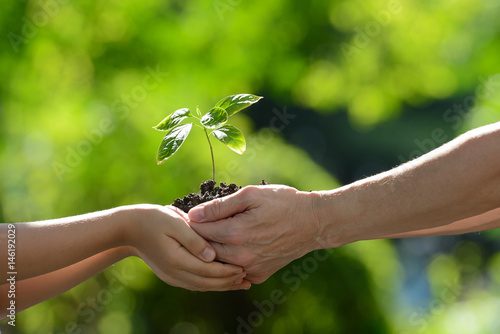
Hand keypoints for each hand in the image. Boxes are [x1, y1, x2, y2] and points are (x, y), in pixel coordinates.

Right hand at [121, 204, 249, 290]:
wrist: (129, 228)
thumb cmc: (153, 219)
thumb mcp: (175, 223)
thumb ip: (194, 240)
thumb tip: (212, 256)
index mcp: (177, 260)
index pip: (208, 270)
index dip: (227, 271)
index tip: (244, 268)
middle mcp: (174, 273)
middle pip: (207, 283)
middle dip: (228, 282)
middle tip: (248, 278)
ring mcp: (172, 276)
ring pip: (201, 286)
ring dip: (221, 285)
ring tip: (240, 283)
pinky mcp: (171, 275)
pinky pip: (194, 284)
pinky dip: (210, 284)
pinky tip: (220, 280)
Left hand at [188, 185, 320, 283]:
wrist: (313, 223)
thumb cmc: (283, 203)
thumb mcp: (251, 195)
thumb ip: (220, 206)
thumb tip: (194, 214)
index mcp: (236, 233)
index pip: (198, 230)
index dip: (189, 221)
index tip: (184, 213)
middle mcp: (240, 256)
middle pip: (204, 249)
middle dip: (196, 236)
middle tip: (192, 223)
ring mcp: (250, 269)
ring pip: (218, 262)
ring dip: (210, 250)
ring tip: (210, 233)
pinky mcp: (258, 275)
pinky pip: (234, 270)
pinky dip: (228, 260)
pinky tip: (230, 246)